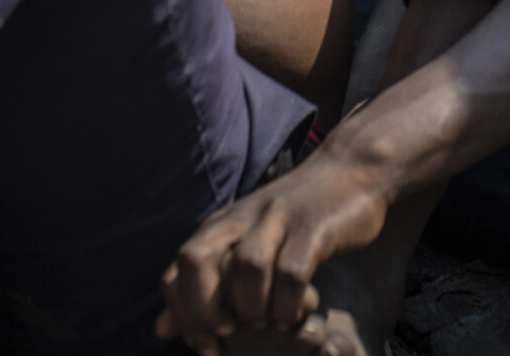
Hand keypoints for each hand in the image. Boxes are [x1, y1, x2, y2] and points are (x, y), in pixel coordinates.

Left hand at [158, 151, 391, 355]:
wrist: (350, 171)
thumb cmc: (294, 220)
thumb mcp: (243, 245)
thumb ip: (203, 287)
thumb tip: (160, 329)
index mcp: (220, 226)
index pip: (177, 272)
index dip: (183, 315)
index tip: (207, 345)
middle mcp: (241, 219)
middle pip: (197, 260)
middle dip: (204, 308)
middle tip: (227, 334)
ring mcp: (278, 220)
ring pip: (246, 267)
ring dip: (251, 307)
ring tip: (266, 323)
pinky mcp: (313, 227)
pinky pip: (292, 272)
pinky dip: (288, 303)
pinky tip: (293, 314)